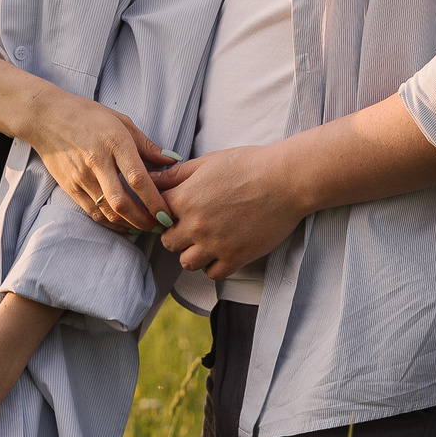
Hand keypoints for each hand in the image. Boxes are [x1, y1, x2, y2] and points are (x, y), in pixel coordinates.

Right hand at [24, 88, 178, 238]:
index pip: (138, 179)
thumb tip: (172, 159)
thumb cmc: (86, 115)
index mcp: (114, 143)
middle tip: (159, 226)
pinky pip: (93, 212)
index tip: (167, 213)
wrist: (45, 118)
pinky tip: (125, 224)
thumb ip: (146, 145)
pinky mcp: (70, 187)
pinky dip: (111, 223)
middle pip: (122, 202)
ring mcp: (81, 177)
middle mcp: (97, 162)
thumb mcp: (121, 121)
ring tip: (146, 228)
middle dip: (144, 220)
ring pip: (107, 212)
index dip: (155, 201)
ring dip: (129, 224)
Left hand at [153, 145, 309, 279]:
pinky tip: (223, 250)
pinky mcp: (235, 258)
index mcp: (184, 199)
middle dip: (178, 234)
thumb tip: (149, 179)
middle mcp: (195, 225)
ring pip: (187, 262)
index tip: (177, 211)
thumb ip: (175, 175)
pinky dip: (214, 265)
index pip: (156, 216)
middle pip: (169, 243)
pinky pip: (212, 274)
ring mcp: (215, 244)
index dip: (165, 213)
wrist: (286, 180)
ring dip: (194, 252)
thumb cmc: (248, 165)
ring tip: (208, 240)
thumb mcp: (207, 162)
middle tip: (194, 225)